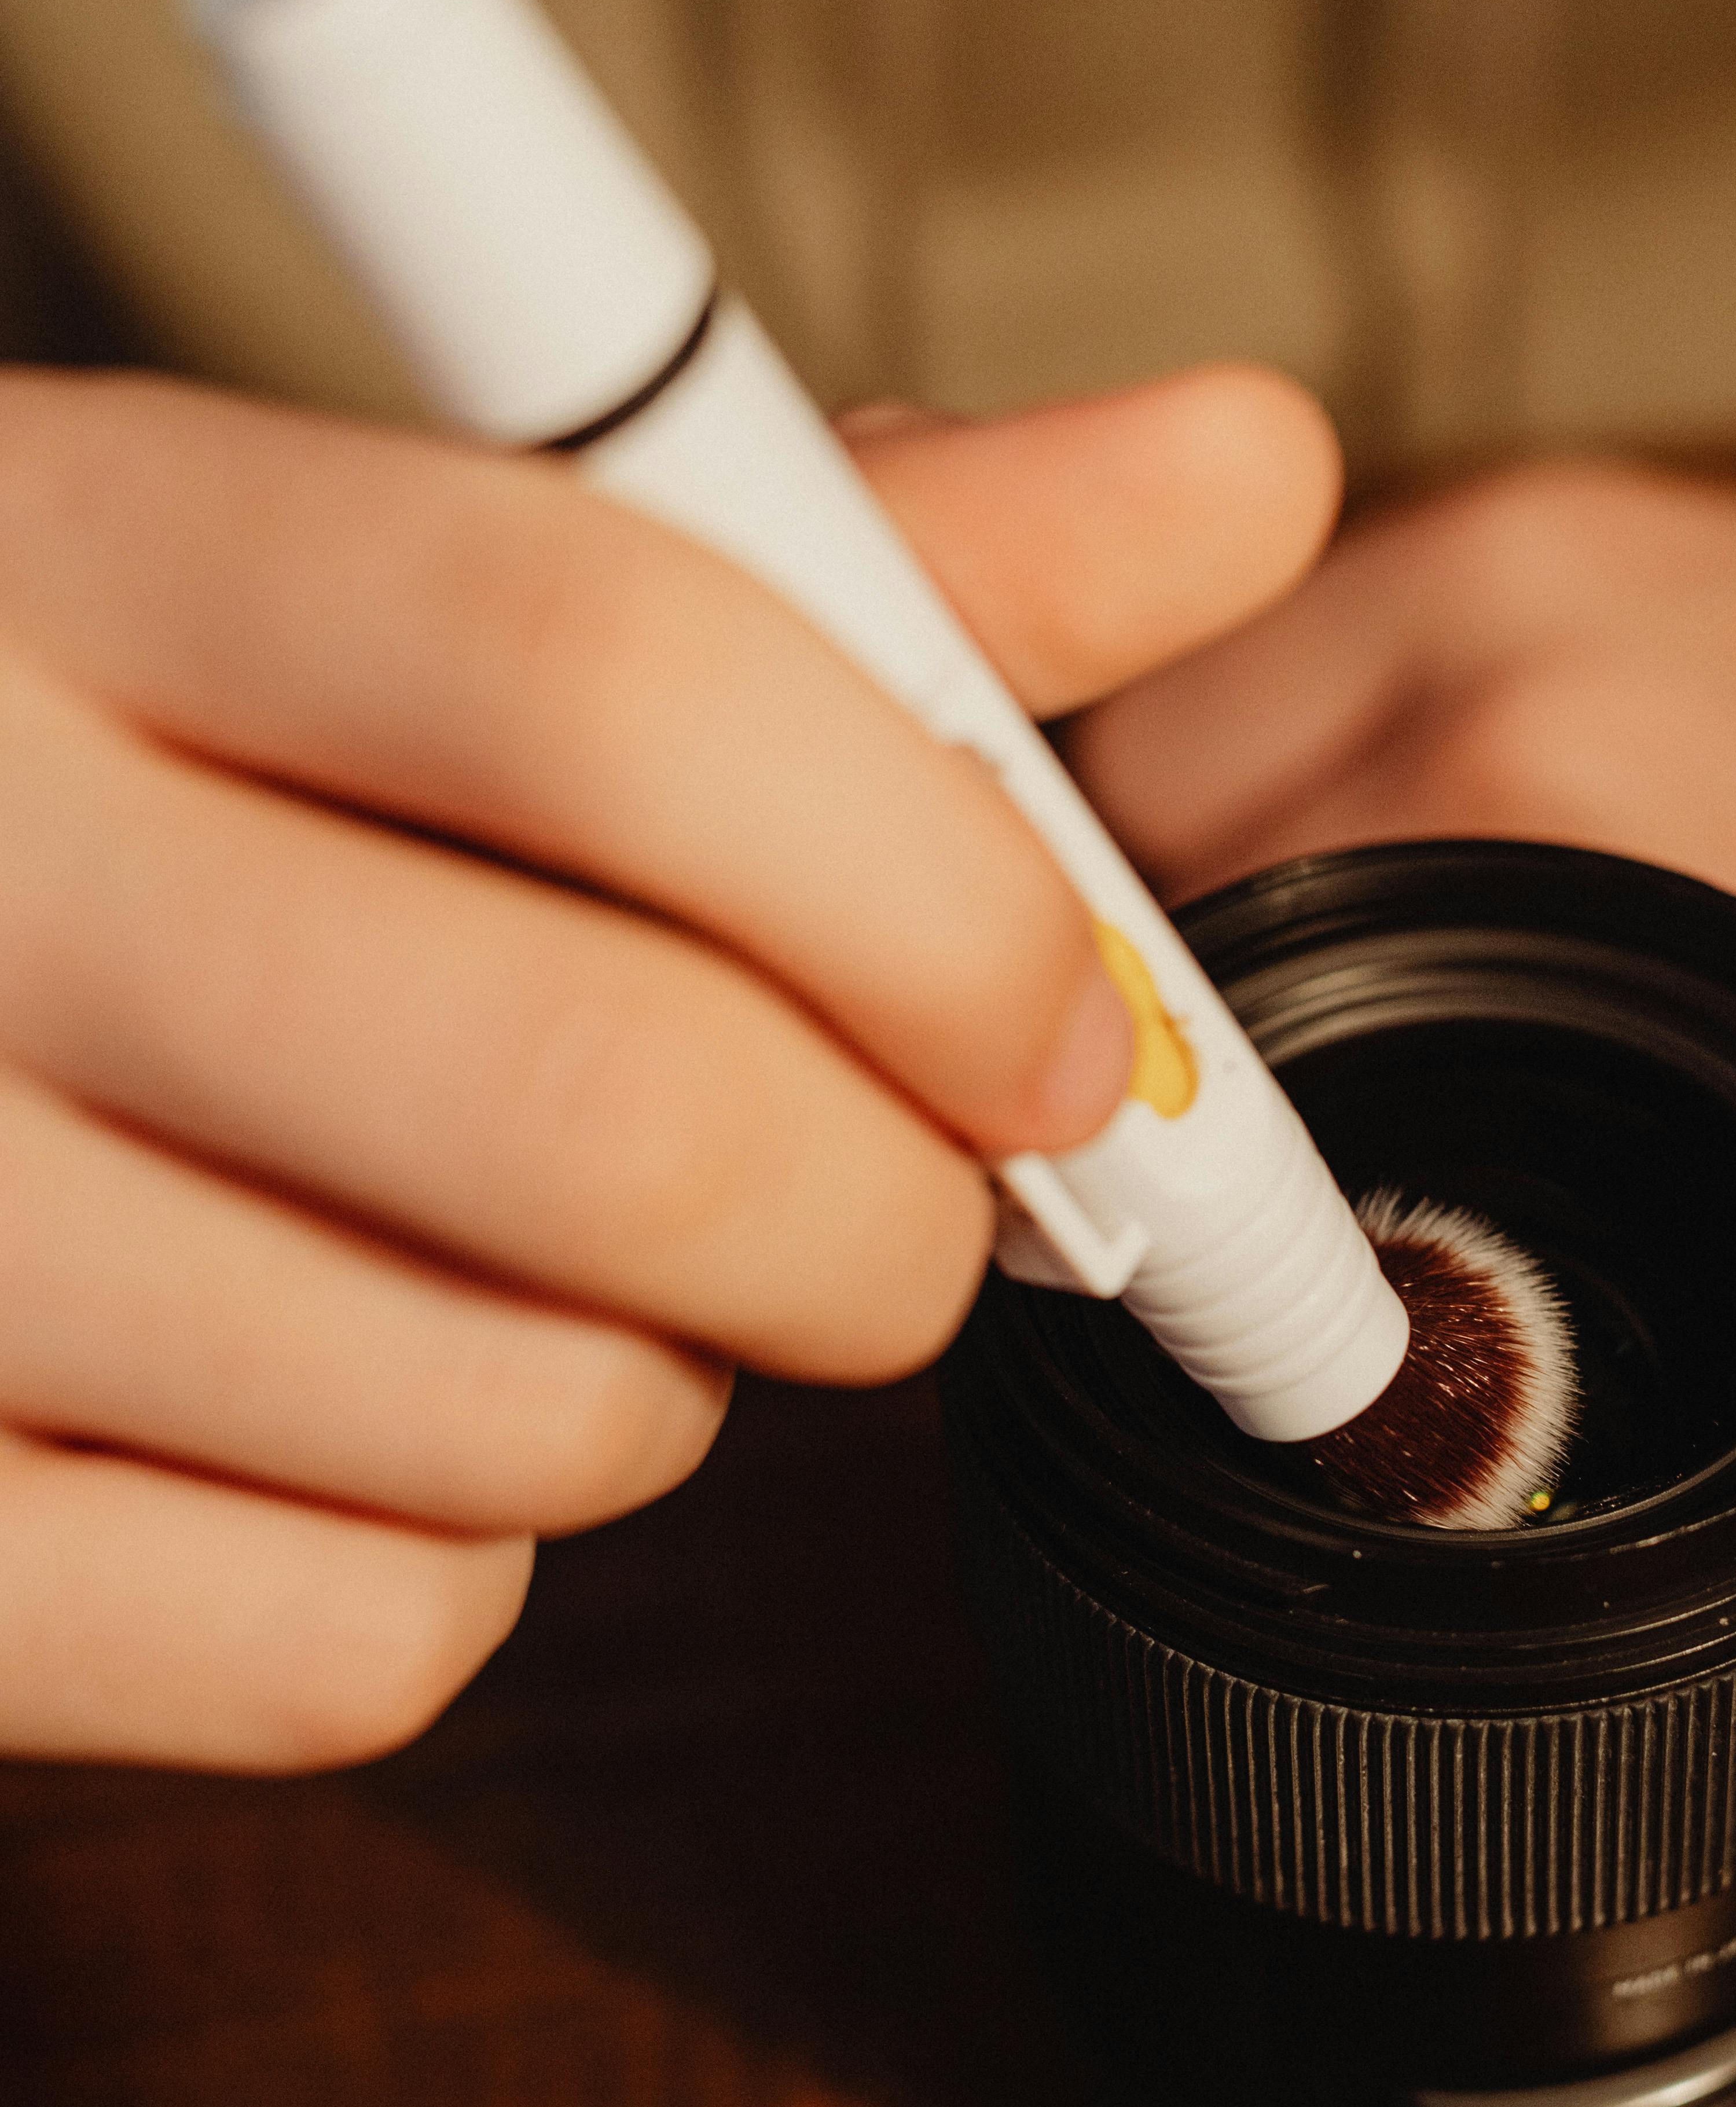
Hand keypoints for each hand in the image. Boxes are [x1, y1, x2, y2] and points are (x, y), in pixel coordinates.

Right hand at [0, 363, 1338, 1768]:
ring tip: (523, 1256)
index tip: (1076, 1028)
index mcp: (83, 546)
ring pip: (537, 1419)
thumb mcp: (390, 580)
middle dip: (889, 1213)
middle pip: (631, 1114)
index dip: (945, 892)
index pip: (619, 675)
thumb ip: (826, 554)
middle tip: (889, 1191)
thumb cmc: (125, 773)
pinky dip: (447, 1567)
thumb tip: (1248, 462)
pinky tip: (340, 1405)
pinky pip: (357, 1643)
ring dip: (659, 1380)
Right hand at [1069, 460, 1735, 1293]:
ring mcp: (1560, 545)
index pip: (1131, 900)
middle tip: (1126, 1110)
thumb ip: (1507, 1141)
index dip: (1078, 1054)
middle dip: (1094, 940)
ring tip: (1229, 1008)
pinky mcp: (1623, 534)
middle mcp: (1509, 610)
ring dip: (1189, 847)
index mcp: (1534, 769)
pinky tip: (1364, 892)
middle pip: (1127, 772)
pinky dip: (1312, 774)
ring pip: (1216, 698)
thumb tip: (1299, 1216)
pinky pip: (1353, 655)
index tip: (1078, 1171)